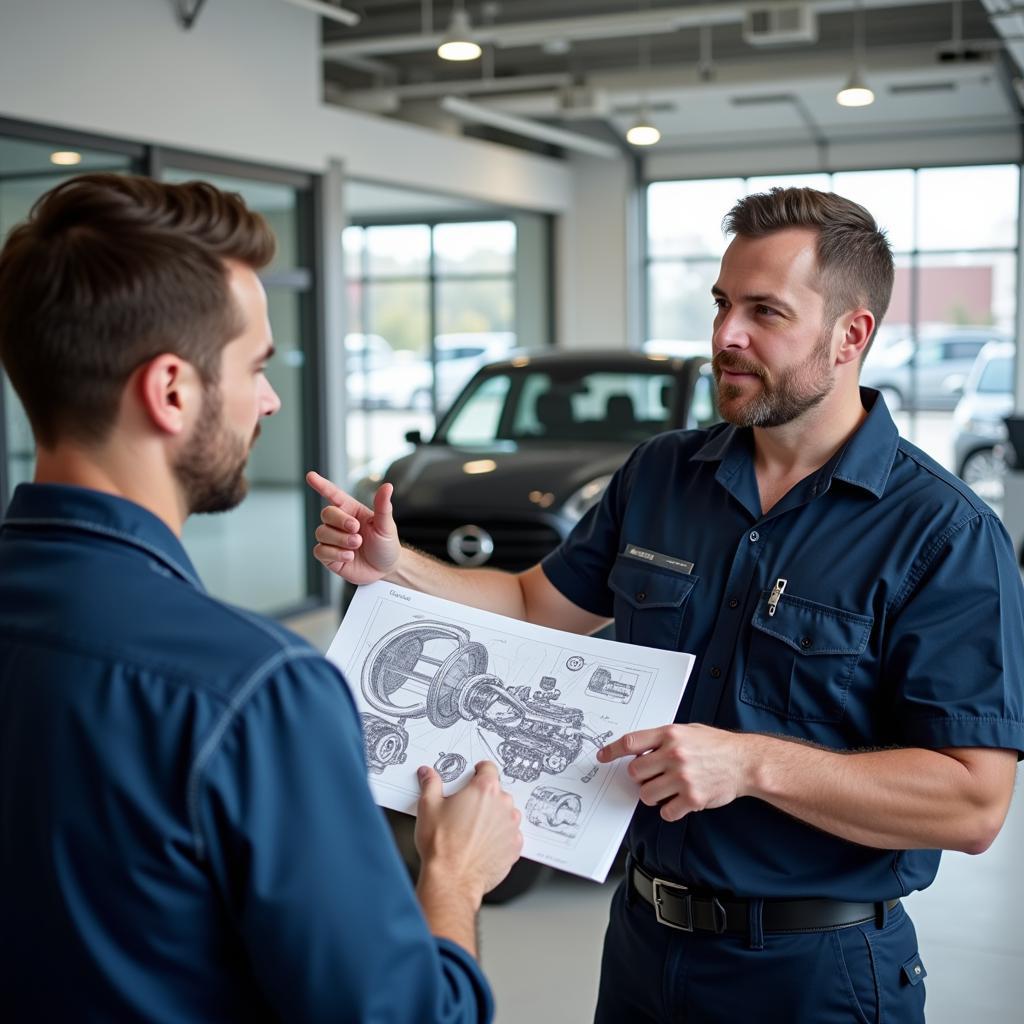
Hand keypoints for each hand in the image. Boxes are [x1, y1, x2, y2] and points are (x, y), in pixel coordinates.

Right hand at [306, 470, 400, 583]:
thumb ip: (383, 506)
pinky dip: (335, 554)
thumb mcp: (386, 526)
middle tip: (356, 529)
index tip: (310, 476)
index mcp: (351, 511)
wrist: (386, 569)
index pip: (333, 494)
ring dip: (340, 539)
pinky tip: (349, 557)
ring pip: (322, 532)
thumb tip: (387, 486)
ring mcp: (332, 540)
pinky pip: (320, 551)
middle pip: (326, 513)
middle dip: (340, 521)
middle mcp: (339, 523)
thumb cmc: (386, 544)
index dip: (321, 485)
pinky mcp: (329, 556)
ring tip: (357, 545)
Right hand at [415, 761, 522, 900]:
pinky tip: (482, 844)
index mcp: (484, 789)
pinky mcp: (515, 847)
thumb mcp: (428, 807)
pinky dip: (499, 837)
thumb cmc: (441, 845)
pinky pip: (509, 835)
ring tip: (473, 830)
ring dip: (494, 817)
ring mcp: (511, 826)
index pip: (488, 768)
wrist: (452, 879)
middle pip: (497, 792)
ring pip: (505, 814)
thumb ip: (431, 784)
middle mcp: (503, 804)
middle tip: (465, 810)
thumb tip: (428, 774)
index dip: (479, 771)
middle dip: (483, 798)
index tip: (474, 776)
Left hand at [597, 723, 750, 822]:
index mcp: (670, 735)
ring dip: (651, 795)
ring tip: (665, 790)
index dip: (612, 750)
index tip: (602, 756)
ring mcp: (683, 777)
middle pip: (634, 772)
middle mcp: (674, 755)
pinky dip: (669, 810)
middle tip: (650, 776)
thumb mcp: (688, 731)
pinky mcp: (692, 798)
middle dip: (639, 777)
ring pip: (646, 794)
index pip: (631, 742)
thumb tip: (639, 750)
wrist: (745, 762)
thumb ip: (663, 739)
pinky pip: (666, 812)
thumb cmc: (716, 745)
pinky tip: (678, 802)